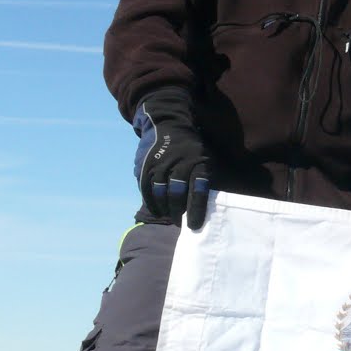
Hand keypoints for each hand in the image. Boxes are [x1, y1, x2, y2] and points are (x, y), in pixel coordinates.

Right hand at [134, 96, 210, 229]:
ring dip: (164, 209)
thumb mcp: (205, 159)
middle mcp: (178, 164)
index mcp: (198, 164)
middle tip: (181, 223)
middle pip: (177, 194)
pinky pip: (146, 187)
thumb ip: (204, 180)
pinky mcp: (145, 164)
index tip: (195, 226)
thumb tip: (203, 207)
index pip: (198, 191)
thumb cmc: (192, 149)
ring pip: (160, 193)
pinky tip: (156, 209)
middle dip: (178, 213)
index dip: (196, 210)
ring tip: (169, 217)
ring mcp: (160, 163)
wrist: (168, 124)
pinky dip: (151, 201)